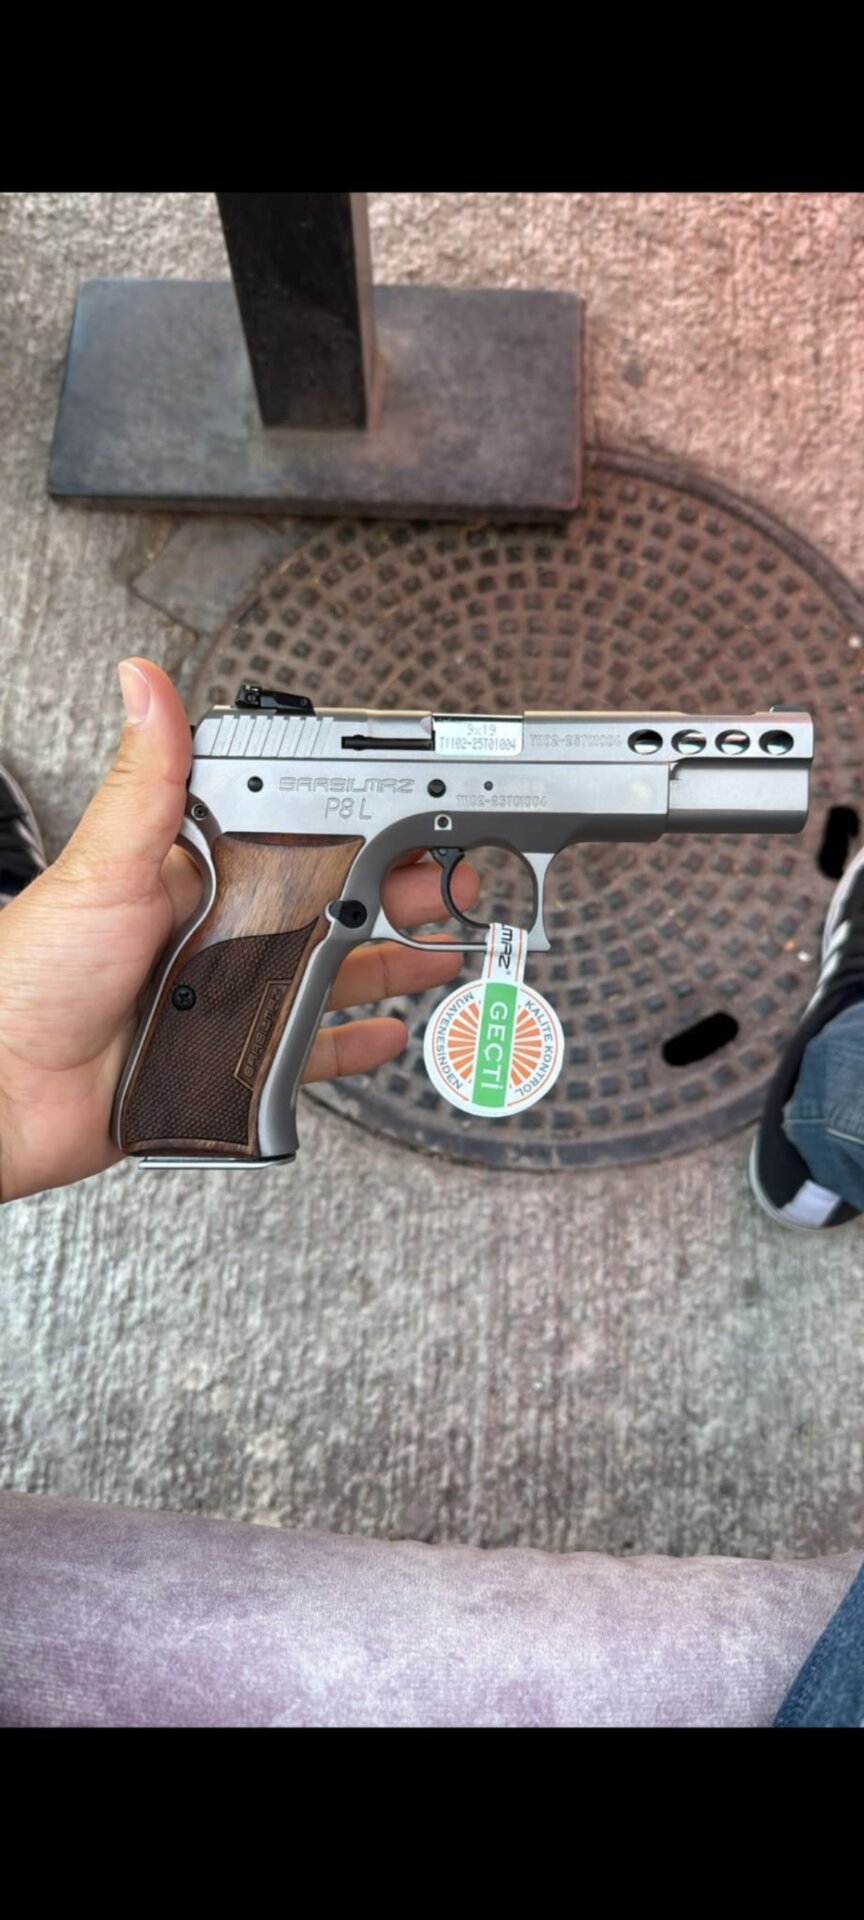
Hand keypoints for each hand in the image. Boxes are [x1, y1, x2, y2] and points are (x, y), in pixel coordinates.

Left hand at [0, 660, 476, 1201]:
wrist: (2, 1091)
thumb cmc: (29, 976)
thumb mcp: (103, 867)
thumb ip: (144, 782)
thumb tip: (144, 682)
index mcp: (190, 870)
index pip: (286, 834)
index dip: (348, 824)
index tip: (402, 810)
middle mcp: (213, 929)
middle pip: (323, 904)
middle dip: (390, 890)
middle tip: (445, 880)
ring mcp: (223, 995)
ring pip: (324, 973)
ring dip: (385, 960)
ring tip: (435, 946)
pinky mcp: (223, 1058)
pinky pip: (304, 1051)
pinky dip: (349, 1042)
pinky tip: (386, 1029)